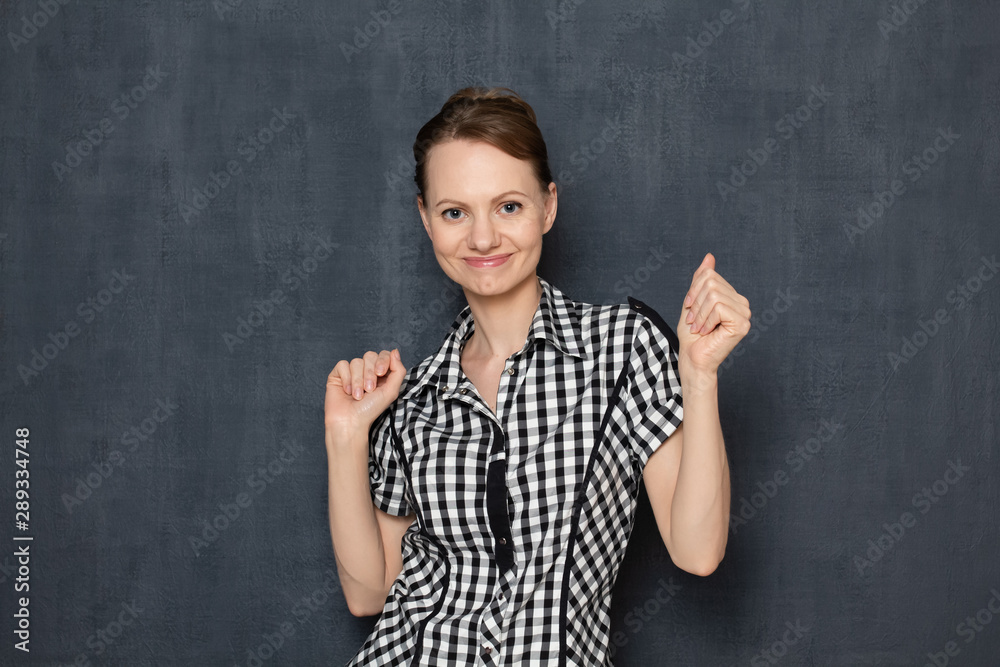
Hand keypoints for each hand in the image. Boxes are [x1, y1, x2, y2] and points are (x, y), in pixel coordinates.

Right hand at [325, 348, 406, 442]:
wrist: (350, 421)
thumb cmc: (371, 410)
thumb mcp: (391, 391)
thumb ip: (398, 370)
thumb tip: (395, 351)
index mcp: (380, 374)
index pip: (383, 355)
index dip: (382, 361)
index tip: (381, 374)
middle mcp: (366, 371)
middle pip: (370, 355)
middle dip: (370, 373)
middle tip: (369, 390)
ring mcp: (351, 372)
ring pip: (356, 361)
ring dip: (358, 380)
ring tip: (358, 395)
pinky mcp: (337, 375)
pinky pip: (343, 365)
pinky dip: (347, 379)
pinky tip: (347, 391)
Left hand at [676, 253, 750, 376]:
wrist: (693, 359)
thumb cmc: (692, 335)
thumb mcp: (693, 301)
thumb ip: (701, 279)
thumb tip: (709, 256)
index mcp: (732, 296)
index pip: (709, 275)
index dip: (693, 291)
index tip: (690, 309)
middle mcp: (742, 303)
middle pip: (711, 283)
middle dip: (695, 303)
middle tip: (694, 322)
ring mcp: (745, 313)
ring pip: (713, 295)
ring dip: (699, 314)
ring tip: (699, 328)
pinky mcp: (742, 324)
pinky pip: (718, 307)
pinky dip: (706, 320)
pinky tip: (706, 332)